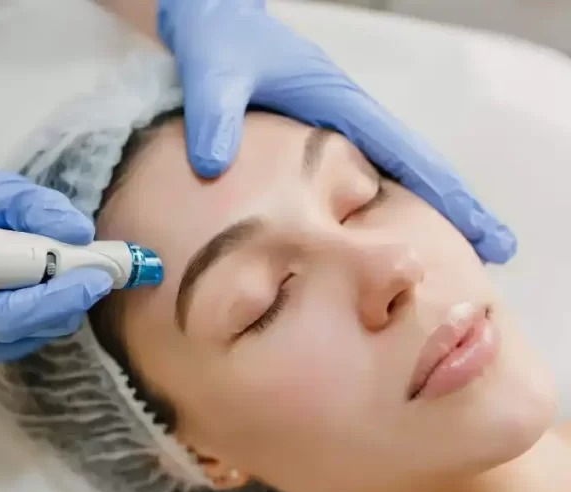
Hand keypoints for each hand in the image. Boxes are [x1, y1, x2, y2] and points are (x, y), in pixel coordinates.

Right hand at [0, 167, 113, 361]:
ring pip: (38, 332)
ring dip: (69, 302)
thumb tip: (79, 230)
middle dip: (72, 300)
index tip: (95, 275)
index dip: (54, 299)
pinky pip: (37, 334)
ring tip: (82, 267)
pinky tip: (62, 283)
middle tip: (104, 270)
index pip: (8, 311)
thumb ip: (37, 206)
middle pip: (27, 327)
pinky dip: (58, 309)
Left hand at [157, 0, 515, 262]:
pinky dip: (380, 205)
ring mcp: (332, 131)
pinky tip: (383, 236)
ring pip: (388, 174)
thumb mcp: (215, 73)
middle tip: (493, 250)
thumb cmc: (220, 42)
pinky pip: (357, 176)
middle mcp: (345, 119)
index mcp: (338, 104)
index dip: (443, 194)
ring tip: (455, 254)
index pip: (403, 154)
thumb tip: (212, 164)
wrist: (212, 23)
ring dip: (421, 210)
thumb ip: (214, 114)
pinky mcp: (313, 141)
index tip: (479, 230)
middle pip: (411, 168)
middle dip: (453, 207)